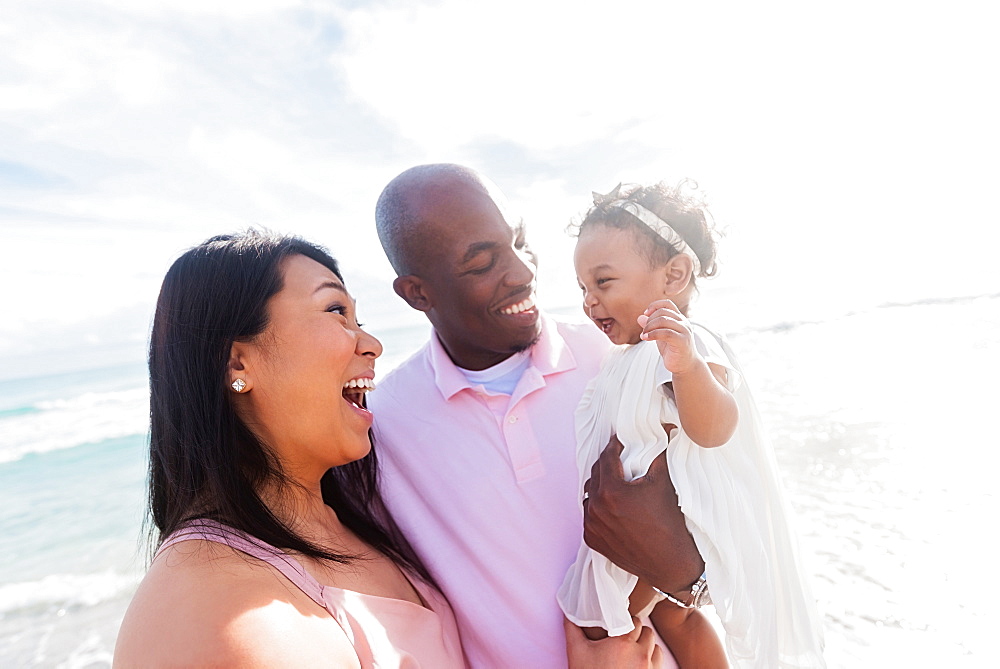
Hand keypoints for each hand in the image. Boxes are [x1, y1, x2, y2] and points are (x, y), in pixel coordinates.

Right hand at [564, 617, 663, 668]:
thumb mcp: (577, 651)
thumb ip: (572, 628)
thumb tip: (569, 612)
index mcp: (624, 643)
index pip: (635, 621)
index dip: (626, 621)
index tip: (619, 626)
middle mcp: (640, 654)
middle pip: (647, 632)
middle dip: (637, 633)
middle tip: (625, 638)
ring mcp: (648, 668)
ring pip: (655, 647)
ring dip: (646, 646)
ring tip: (633, 651)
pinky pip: (659, 662)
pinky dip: (651, 660)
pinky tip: (637, 662)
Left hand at [582, 435, 703, 593]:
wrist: (670, 563)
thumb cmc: (670, 521)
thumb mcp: (664, 482)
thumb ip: (660, 453)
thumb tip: (666, 429)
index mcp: (611, 491)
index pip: (607, 458)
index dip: (614, 445)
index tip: (620, 440)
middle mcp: (596, 508)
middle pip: (596, 474)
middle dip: (607, 463)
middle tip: (619, 457)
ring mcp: (591, 525)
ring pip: (589, 495)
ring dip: (600, 485)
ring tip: (614, 481)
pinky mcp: (591, 539)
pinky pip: (589, 515)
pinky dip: (597, 506)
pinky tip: (610, 504)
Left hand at [637, 300, 697, 374]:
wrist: (685, 365)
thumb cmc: (672, 349)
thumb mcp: (659, 336)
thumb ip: (651, 326)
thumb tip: (639, 317)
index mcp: (679, 318)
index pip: (667, 304)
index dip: (654, 306)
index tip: (645, 314)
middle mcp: (683, 322)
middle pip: (662, 312)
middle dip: (649, 320)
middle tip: (643, 331)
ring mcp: (684, 331)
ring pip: (663, 321)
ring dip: (649, 327)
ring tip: (643, 336)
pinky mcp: (682, 341)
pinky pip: (666, 333)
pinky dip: (653, 334)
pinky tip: (646, 338)